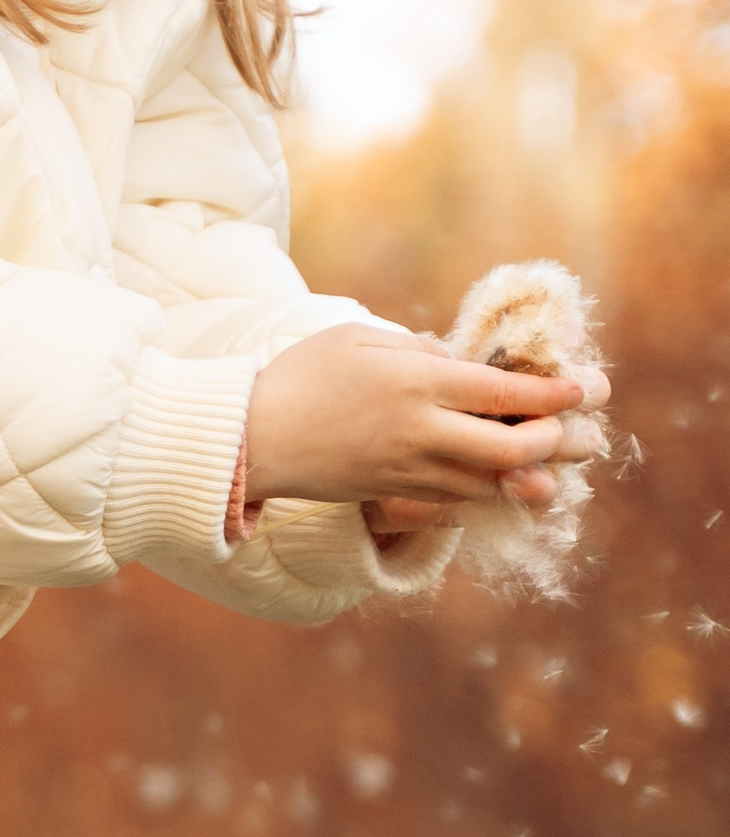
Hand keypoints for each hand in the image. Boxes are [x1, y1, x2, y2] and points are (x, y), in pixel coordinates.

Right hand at [246, 321, 609, 512]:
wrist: (249, 438)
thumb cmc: (299, 376)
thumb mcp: (357, 338)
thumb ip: (417, 347)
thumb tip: (461, 361)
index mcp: (416, 382)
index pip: (505, 391)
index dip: (555, 393)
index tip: (586, 388)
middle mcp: (421, 430)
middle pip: (513, 447)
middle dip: (557, 442)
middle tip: (580, 433)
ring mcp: (410, 469)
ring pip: (493, 482)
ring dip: (534, 475)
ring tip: (561, 466)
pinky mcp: (396, 492)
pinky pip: (461, 498)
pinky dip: (492, 491)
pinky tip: (510, 484)